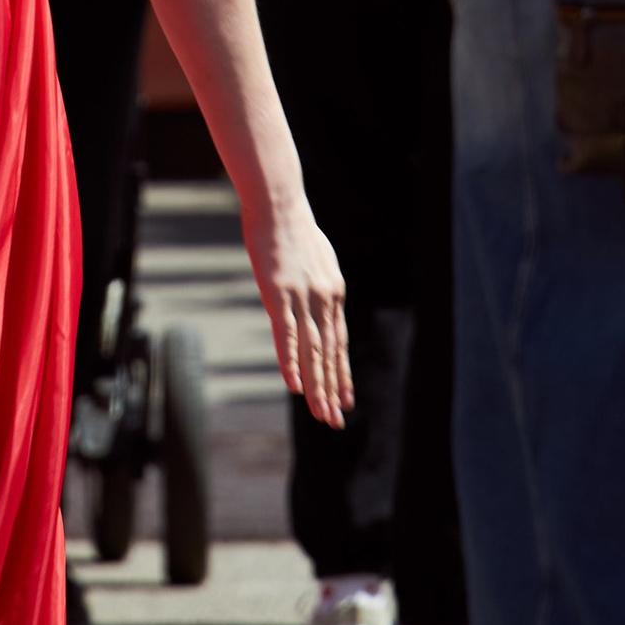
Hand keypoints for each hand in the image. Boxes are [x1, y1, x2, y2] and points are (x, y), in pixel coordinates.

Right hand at [250, 193, 351, 428]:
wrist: (279, 204)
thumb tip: (318, 297)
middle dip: (333, 389)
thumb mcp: (315, 258)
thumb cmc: (292, 227)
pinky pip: (287, 335)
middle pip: (330, 353)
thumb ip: (318, 283)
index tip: (346, 399)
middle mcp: (324, 299)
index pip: (340, 342)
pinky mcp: (278, 293)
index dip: (342, 372)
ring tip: (322, 414)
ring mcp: (302, 297)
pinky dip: (291, 362)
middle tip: (336, 420)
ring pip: (312, 350)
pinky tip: (295, 386)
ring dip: (318, 386)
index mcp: (334, 292)